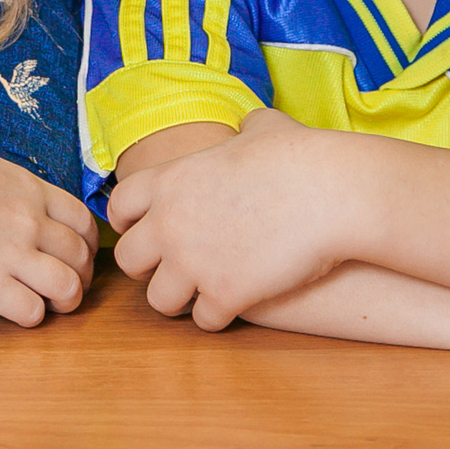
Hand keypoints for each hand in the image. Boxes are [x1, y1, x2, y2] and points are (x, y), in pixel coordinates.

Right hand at [0, 123, 96, 326]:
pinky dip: (31, 316)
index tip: (73, 255)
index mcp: (32, 190)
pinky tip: (14, 307)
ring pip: (69, 288)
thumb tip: (7, 195)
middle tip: (63, 285)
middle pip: (82, 259)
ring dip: (65, 301)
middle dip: (80, 277)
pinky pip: (31, 312)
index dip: (86, 246)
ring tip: (48, 303)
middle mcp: (31, 222)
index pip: (85, 223)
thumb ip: (9, 185)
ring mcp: (11, 253)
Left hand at [112, 108, 352, 329]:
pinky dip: (219, 316)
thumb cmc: (302, 156)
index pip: (118, 207)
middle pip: (128, 261)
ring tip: (203, 293)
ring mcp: (193, 262)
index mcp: (168, 181)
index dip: (130, 223)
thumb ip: (244, 131)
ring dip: (180, 299)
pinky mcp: (224, 293)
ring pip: (158, 301)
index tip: (146, 232)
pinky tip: (236, 304)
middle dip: (150, 267)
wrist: (332, 192)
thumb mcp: (263, 129)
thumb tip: (254, 127)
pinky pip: (204, 321)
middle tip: (176, 268)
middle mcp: (169, 223)